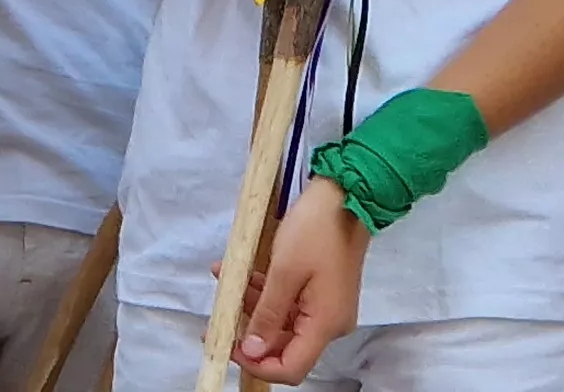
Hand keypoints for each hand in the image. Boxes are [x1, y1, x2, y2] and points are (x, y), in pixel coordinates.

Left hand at [235, 177, 366, 384]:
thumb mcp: (284, 272)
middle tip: (217, 315)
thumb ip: (266, 315)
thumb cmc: (316, 230)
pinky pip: (289, 305)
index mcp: (325, 324)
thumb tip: (253, 352)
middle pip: (284, 348)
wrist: (346, 195)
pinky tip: (242, 274)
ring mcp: (325, 308)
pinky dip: (265, 294)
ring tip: (226, 280)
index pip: (291, 369)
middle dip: (249, 334)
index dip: (257, 365)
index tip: (228, 345)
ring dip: (252, 307)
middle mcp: (329, 324)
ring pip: (282, 324)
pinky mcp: (320, 292)